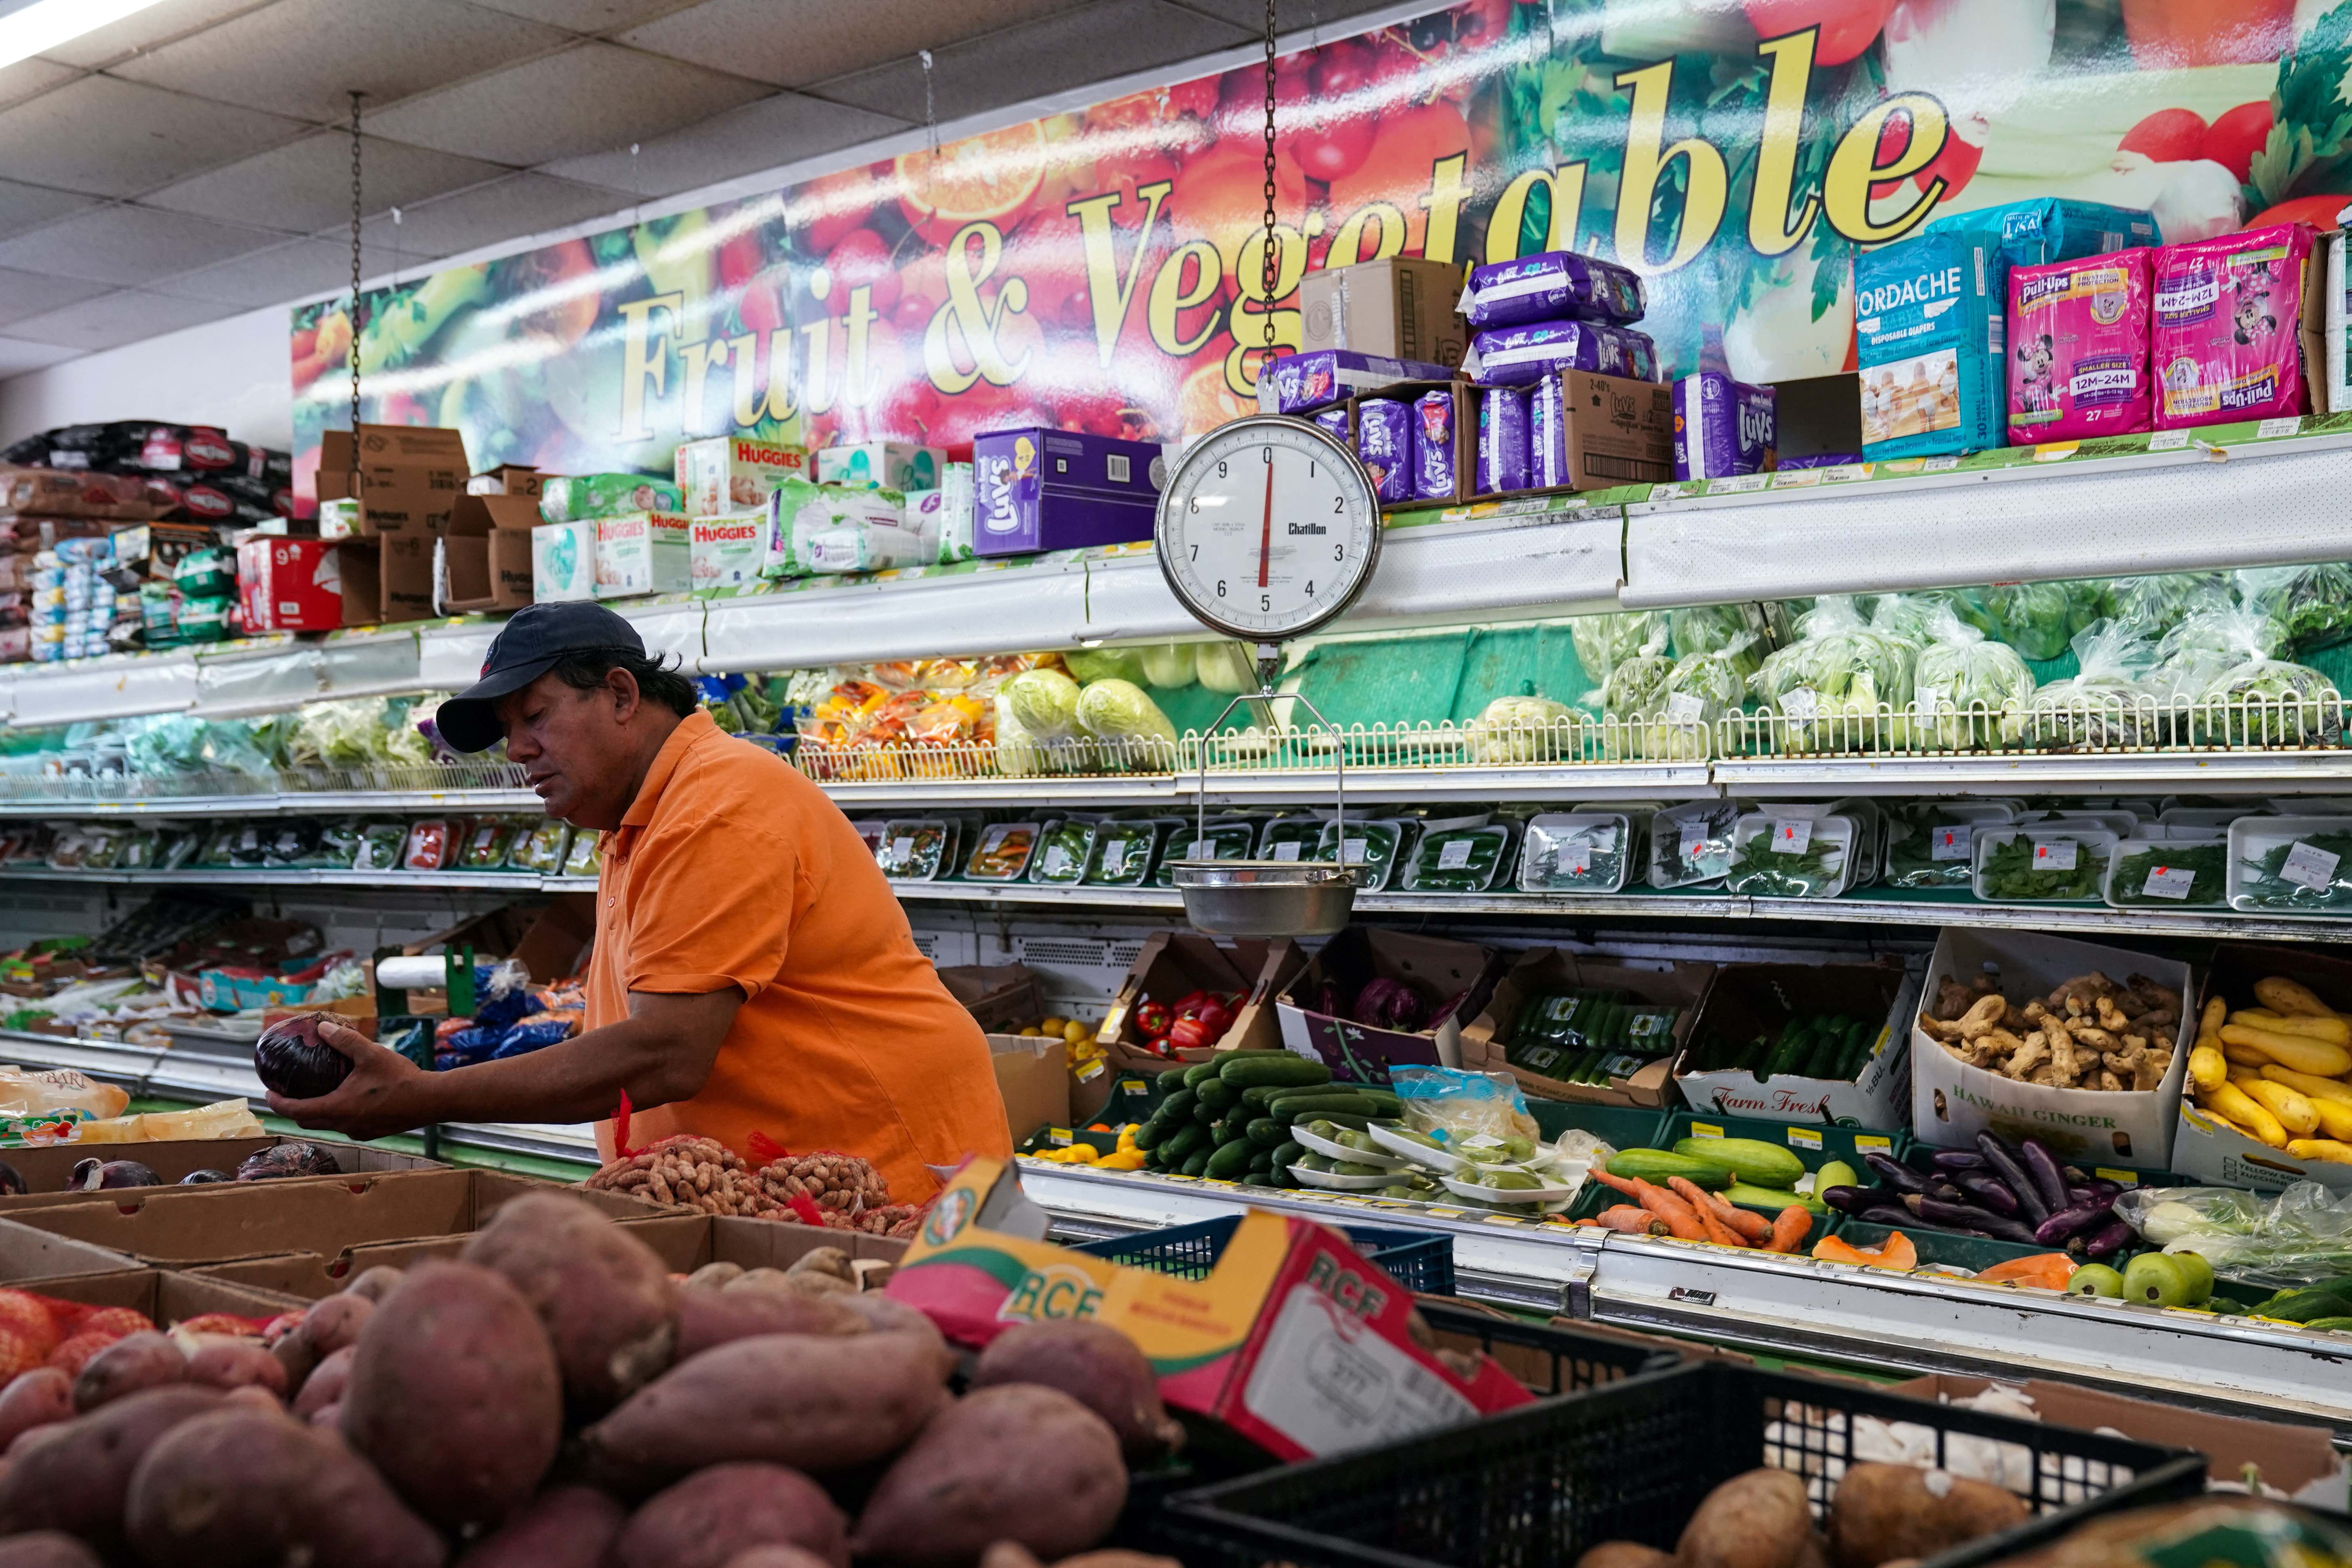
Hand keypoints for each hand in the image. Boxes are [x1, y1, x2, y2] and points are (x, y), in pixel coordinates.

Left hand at [265, 1015, 437, 1141]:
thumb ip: (345, 1040)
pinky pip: (345, 1126)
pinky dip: (336, 1115)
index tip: (268, 1093)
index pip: (295, 1110)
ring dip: (315, 1112)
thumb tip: (323, 1027)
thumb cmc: (401, 1078)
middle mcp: (344, 1125)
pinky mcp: (371, 1132)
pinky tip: (346, 1100)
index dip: (277, 1102)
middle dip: (292, 1109)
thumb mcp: (371, 1053)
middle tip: (286, 1094)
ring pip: (326, 1125)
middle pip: (307, 1121)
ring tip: (314, 1094)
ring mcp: (358, 1131)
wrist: (432, 1100)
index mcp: (338, 1107)